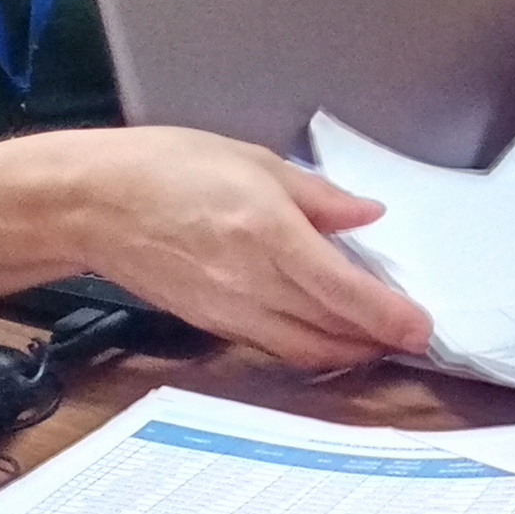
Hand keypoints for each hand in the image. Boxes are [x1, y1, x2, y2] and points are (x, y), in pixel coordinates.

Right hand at [59, 125, 436, 371]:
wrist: (92, 203)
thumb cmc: (165, 168)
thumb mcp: (252, 161)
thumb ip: (317, 196)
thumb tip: (366, 215)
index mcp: (270, 234)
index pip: (346, 292)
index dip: (390, 317)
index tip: (422, 328)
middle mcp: (254, 282)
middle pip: (333, 330)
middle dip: (379, 340)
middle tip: (411, 336)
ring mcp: (231, 310)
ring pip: (305, 349)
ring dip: (347, 352)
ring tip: (376, 342)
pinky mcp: (212, 324)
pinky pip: (273, 346)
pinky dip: (308, 348)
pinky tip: (324, 336)